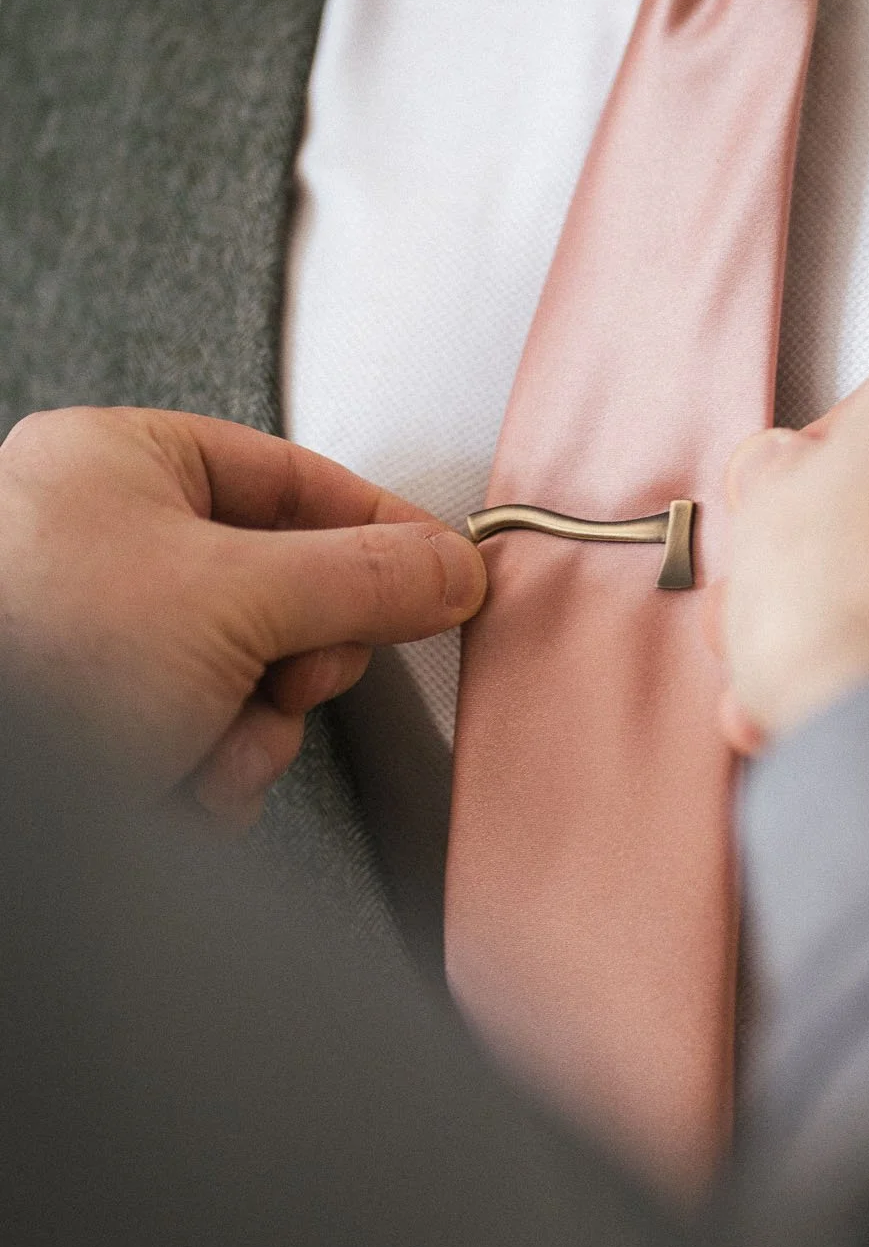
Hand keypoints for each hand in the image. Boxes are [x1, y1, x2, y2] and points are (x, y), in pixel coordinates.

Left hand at [0, 408, 486, 826]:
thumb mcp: (233, 599)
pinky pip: (198, 728)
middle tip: (292, 679)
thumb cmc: (36, 658)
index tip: (442, 572)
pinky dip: (207, 766)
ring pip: (244, 672)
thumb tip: (450, 570)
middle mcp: (100, 538)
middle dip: (296, 661)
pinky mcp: (89, 714)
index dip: (377, 527)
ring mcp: (92, 632)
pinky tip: (178, 783)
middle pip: (278, 585)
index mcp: (117, 463)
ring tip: (211, 750)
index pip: (291, 477)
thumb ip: (362, 578)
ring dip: (253, 729)